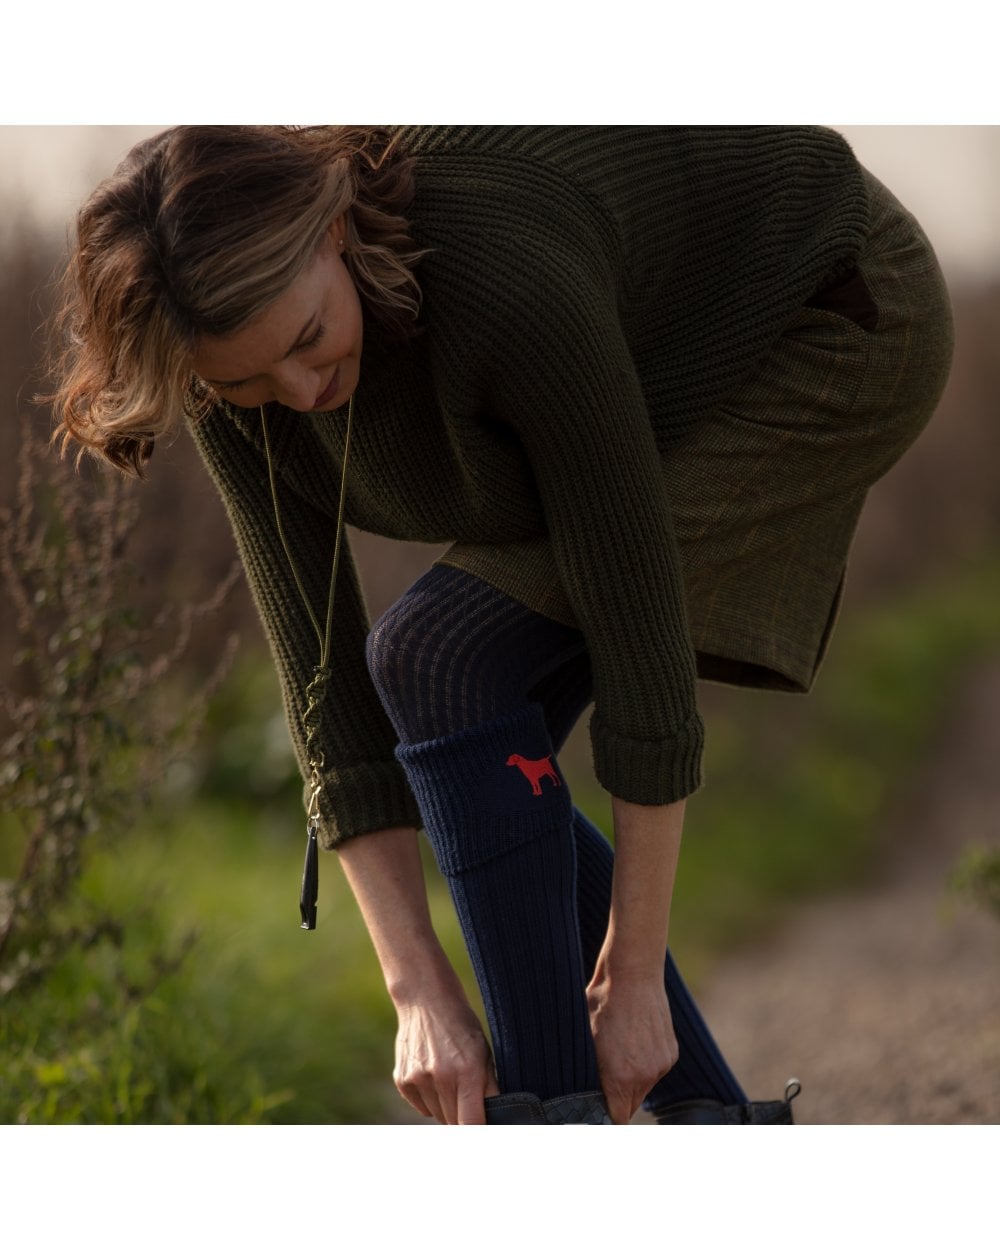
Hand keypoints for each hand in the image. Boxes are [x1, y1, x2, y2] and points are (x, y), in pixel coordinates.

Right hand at [393, 986, 499, 1123]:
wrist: (426, 1001)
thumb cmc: (462, 1027)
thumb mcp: (484, 1052)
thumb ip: (490, 1088)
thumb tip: (497, 1119)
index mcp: (467, 1071)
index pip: (472, 1124)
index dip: (478, 1132)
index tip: (482, 1131)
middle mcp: (441, 1077)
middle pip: (454, 1123)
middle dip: (463, 1116)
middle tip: (466, 1095)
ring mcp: (418, 1079)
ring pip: (437, 1116)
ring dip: (445, 1108)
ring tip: (449, 1079)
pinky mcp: (402, 1080)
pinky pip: (421, 1107)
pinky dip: (429, 1100)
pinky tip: (432, 1075)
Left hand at [587, 969, 678, 1123]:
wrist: (633, 973)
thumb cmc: (601, 1001)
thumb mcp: (585, 1037)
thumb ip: (590, 1071)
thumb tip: (586, 1091)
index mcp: (620, 1077)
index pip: (615, 1118)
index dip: (603, 1116)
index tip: (595, 1111)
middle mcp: (645, 1075)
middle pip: (629, 1106)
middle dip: (616, 1099)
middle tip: (602, 1080)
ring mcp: (661, 1064)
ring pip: (643, 1088)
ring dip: (631, 1081)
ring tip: (618, 1052)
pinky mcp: (671, 1052)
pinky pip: (656, 1070)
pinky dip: (646, 1064)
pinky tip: (634, 1041)